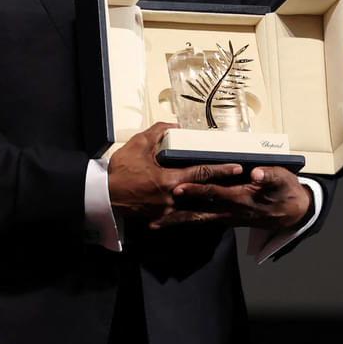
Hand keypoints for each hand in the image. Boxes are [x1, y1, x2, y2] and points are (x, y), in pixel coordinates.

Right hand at [108, 122, 242, 221]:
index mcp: (169, 180)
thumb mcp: (137, 145)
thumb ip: (157, 133)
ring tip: (221, 193)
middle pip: (204, 192)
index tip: (237, 167)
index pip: (202, 173)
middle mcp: (172, 197)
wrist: (105, 195)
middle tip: (238, 183)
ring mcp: (167, 210)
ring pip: (193, 203)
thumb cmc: (119, 173)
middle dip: (222, 187)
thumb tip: (172, 127)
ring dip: (208, 198)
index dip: (221, 169)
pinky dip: (190, 207)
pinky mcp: (161, 216)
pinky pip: (180, 211)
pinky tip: (197, 204)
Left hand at [150, 166, 313, 230]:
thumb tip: (256, 172)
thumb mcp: (282, 179)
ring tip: (155, 225)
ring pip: (198, 220)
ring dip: (177, 222)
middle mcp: (230, 211)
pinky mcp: (226, 218)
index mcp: (240, 198)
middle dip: (176, 216)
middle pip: (198, 213)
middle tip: (154, 218)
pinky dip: (187, 221)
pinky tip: (172, 221)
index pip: (213, 193)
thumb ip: (268, 176)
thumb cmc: (285, 191)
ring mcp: (227, 217)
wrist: (294, 211)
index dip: (195, 190)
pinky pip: (203, 220)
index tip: (177, 188)